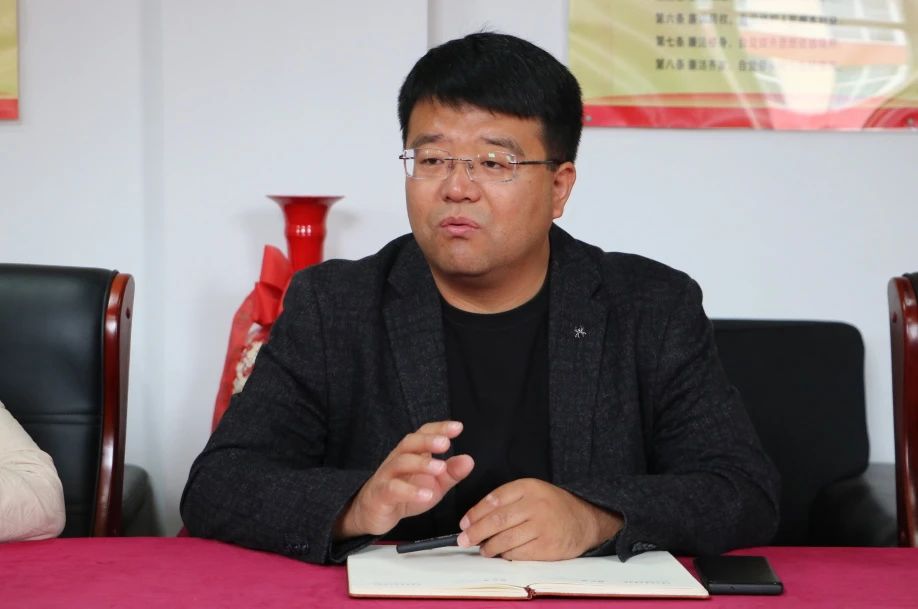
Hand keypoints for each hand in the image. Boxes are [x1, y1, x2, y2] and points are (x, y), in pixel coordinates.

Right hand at [334, 420, 473, 538]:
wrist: (372, 513)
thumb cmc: (404, 494)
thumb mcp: (433, 484)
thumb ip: (451, 473)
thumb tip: (469, 460)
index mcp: (411, 454)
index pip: (423, 434)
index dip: (438, 428)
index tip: (458, 427)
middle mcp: (397, 460)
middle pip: (409, 443)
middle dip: (427, 440)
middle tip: (446, 443)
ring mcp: (386, 476)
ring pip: (400, 463)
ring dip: (421, 464)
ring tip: (440, 468)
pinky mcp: (380, 495)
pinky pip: (393, 489)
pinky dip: (410, 491)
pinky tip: (426, 495)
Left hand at [456, 478, 622, 560]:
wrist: (585, 520)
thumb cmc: (552, 505)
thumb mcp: (531, 492)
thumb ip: (506, 500)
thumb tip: (474, 519)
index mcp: (529, 487)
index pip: (494, 499)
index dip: (475, 513)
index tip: (464, 523)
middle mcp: (535, 505)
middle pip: (497, 520)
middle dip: (476, 532)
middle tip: (464, 540)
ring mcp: (542, 527)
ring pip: (505, 539)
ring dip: (489, 547)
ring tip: (483, 549)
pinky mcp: (547, 547)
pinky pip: (518, 553)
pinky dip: (506, 555)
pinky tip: (502, 554)